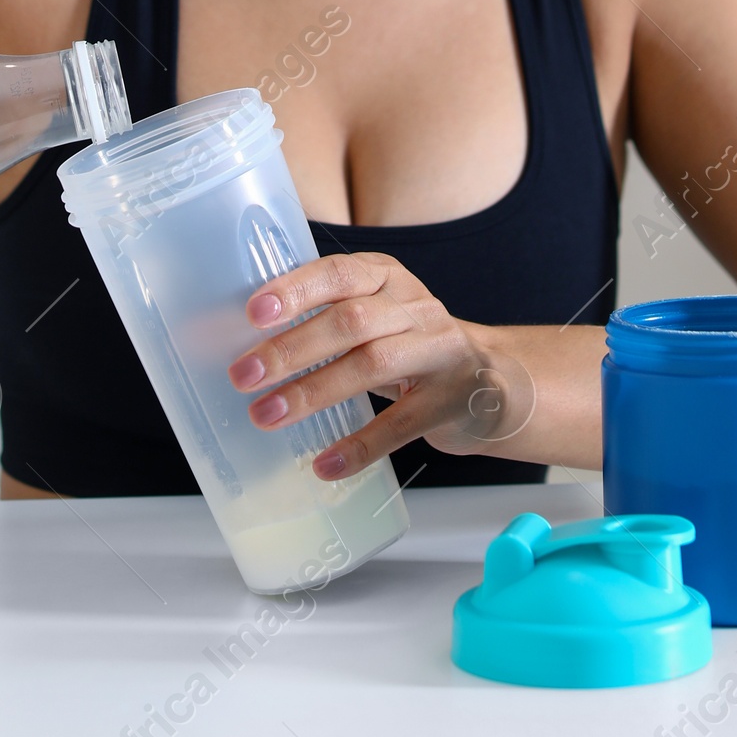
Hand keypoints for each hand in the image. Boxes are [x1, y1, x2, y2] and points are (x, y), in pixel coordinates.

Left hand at [226, 250, 536, 477]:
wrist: (493, 379)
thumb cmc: (412, 343)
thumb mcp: (379, 312)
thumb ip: (328, 315)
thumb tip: (247, 340)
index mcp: (387, 278)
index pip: (338, 272)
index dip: (296, 289)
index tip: (254, 311)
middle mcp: (414, 307)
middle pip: (349, 321)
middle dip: (291, 347)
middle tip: (243, 375)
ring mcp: (437, 352)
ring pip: (371, 365)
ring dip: (313, 391)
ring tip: (266, 415)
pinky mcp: (450, 401)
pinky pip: (401, 424)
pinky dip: (360, 445)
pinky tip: (325, 464)